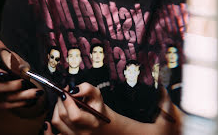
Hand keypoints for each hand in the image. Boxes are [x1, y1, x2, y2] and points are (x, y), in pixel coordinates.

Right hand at [0, 33, 44, 111]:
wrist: (25, 83)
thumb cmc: (17, 67)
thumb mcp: (14, 57)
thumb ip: (2, 49)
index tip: (6, 73)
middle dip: (11, 86)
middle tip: (24, 82)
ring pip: (3, 98)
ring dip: (22, 95)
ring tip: (36, 92)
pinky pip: (7, 106)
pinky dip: (20, 102)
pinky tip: (31, 99)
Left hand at [48, 83, 182, 134]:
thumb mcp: (161, 124)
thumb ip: (164, 106)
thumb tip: (165, 89)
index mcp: (106, 124)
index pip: (76, 113)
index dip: (73, 95)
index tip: (76, 87)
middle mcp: (90, 134)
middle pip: (63, 115)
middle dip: (63, 100)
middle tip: (70, 90)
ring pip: (57, 125)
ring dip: (58, 110)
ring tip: (67, 101)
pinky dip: (52, 127)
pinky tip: (56, 120)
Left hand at [50, 83, 107, 134]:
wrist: (97, 120)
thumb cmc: (96, 108)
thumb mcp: (96, 95)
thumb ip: (87, 89)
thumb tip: (73, 90)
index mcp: (92, 123)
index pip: (75, 116)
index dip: (68, 103)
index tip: (65, 92)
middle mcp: (82, 132)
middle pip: (64, 116)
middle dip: (61, 101)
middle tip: (62, 92)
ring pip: (57, 122)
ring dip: (56, 108)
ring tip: (62, 101)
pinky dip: (47, 130)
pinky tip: (46, 123)